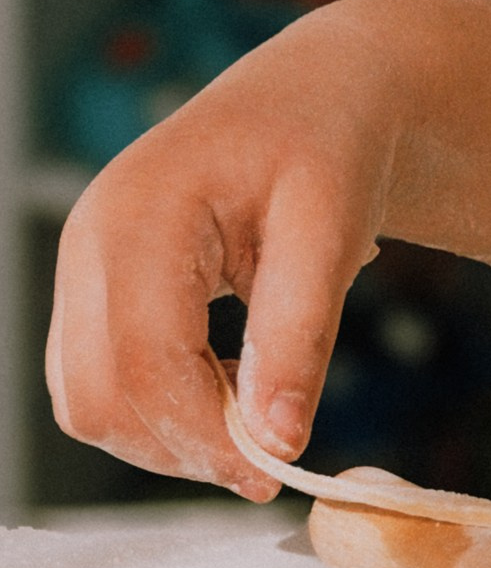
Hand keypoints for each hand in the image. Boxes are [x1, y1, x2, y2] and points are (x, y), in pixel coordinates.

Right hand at [47, 5, 405, 497]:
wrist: (315, 96)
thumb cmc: (329, 144)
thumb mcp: (333, 226)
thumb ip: (299, 332)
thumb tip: (277, 440)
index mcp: (138, 212)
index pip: (142, 361)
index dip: (204, 434)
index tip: (276, 470)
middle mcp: (88, 241)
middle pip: (97, 395)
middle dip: (183, 445)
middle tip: (271, 456)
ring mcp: (81, 268)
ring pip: (87, 402)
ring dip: (168, 436)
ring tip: (256, 412)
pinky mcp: (94, 292)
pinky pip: (99, 382)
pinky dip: (158, 410)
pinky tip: (227, 391)